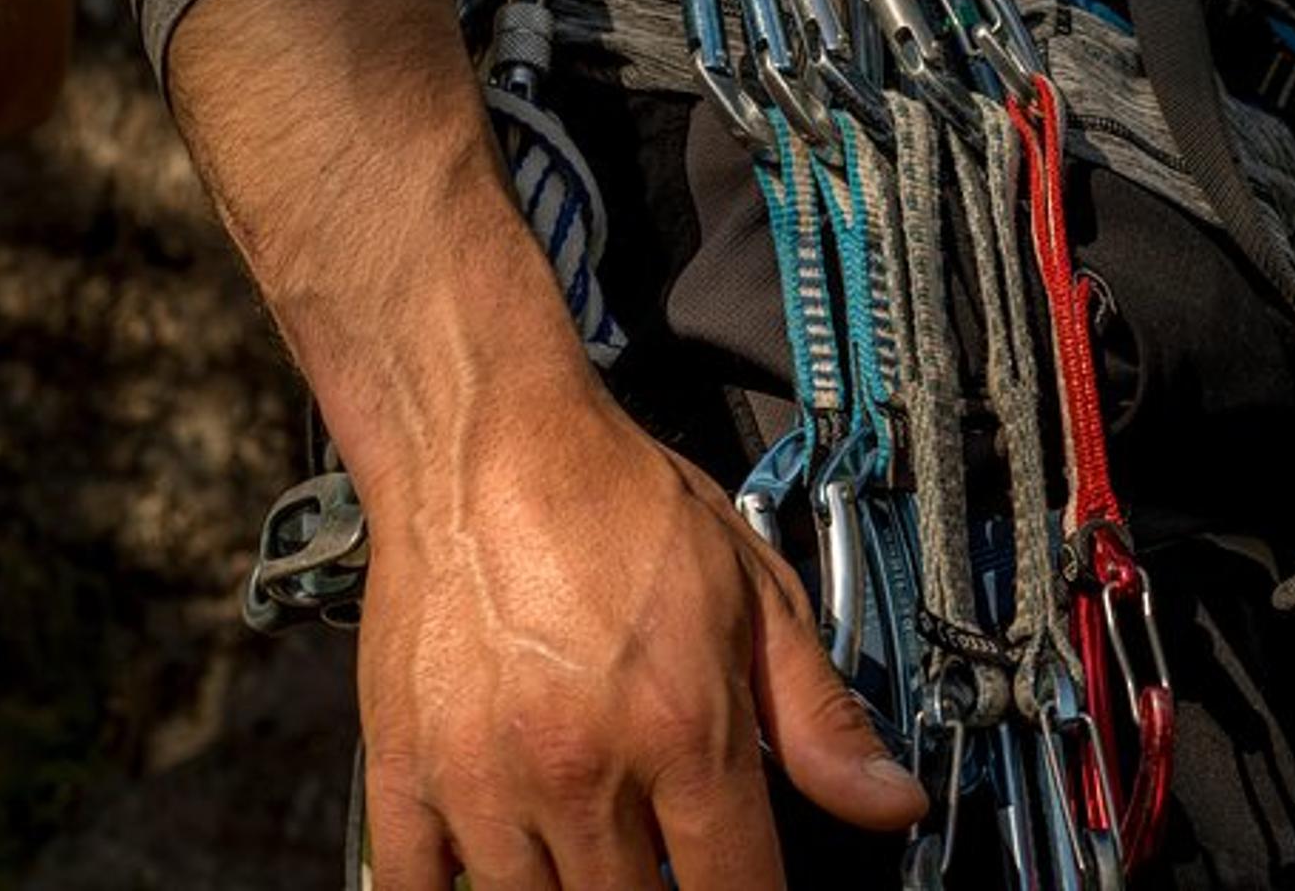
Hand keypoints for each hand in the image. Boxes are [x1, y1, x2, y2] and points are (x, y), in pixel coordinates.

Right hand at [354, 383, 927, 888]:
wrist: (488, 446)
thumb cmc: (617, 503)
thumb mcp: (757, 596)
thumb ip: (820, 718)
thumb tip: (890, 804)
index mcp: (682, 731)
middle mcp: (582, 771)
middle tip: (671, 864)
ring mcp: (483, 783)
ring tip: (599, 859)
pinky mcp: (404, 775)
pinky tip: (502, 873)